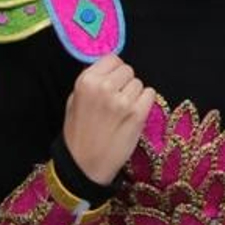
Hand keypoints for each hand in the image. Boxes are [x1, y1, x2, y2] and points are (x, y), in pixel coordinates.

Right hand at [62, 54, 156, 185]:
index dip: (114, 71)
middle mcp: (104, 88)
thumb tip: (108, 66)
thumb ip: (91, 81)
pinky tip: (133, 114)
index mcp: (86, 82)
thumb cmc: (78, 134)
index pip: (112, 59)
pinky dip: (145, 103)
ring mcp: (122, 101)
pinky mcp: (137, 114)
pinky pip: (150, 94)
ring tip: (122, 111)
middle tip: (117, 100)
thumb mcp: (74, 101)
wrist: (85, 165)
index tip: (112, 83)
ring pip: (139, 83)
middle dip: (124, 83)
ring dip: (134, 94)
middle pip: (128, 70)